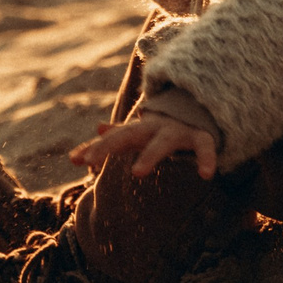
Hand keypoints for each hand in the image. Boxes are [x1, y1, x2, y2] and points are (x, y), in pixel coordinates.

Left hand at [70, 115, 217, 179]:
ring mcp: (177, 132)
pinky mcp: (200, 137)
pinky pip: (204, 147)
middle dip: (109, 145)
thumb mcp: (137, 133)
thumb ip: (112, 140)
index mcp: (138, 131)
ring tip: (136, 173)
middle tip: (91, 162)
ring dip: (149, 155)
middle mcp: (154, 129)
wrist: (198, 107)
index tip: (76, 160)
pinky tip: (206, 175)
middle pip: (128, 136)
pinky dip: (206, 159)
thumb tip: (87, 140)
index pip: (112, 139)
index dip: (96, 148)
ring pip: (162, 143)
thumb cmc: (161, 128)